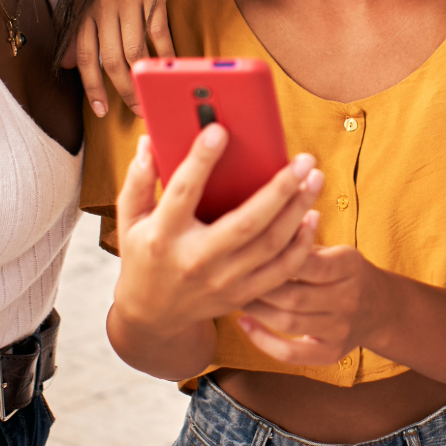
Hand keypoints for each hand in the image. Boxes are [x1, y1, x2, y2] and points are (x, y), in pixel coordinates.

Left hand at [72, 0, 173, 116]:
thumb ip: (74, 27)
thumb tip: (65, 64)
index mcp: (84, 7)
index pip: (85, 55)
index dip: (91, 86)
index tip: (100, 109)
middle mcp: (104, 5)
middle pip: (111, 58)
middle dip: (122, 90)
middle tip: (135, 110)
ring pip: (134, 49)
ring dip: (143, 78)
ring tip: (151, 97)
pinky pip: (159, 30)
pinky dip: (166, 52)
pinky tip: (169, 66)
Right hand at [112, 128, 323, 339]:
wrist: (153, 314)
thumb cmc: (143, 255)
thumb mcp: (130, 218)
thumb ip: (140, 179)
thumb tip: (149, 141)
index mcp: (163, 235)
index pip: (183, 192)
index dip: (201, 161)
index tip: (220, 131)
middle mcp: (195, 260)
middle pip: (246, 222)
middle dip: (279, 189)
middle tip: (303, 160)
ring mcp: (222, 281)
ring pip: (271, 245)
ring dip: (298, 210)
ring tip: (314, 179)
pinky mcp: (241, 294)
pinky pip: (280, 270)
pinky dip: (301, 244)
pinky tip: (311, 216)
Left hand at [236, 245, 390, 365]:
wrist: (381, 309)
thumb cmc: (345, 273)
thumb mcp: (335, 250)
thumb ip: (303, 243)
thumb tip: (261, 226)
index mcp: (349, 266)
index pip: (308, 263)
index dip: (275, 259)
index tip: (250, 253)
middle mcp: (348, 299)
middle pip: (294, 296)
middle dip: (259, 288)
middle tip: (235, 278)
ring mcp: (341, 329)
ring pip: (289, 323)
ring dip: (257, 310)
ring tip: (237, 296)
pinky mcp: (331, 353)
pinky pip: (291, 354)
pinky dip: (264, 342)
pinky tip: (244, 324)